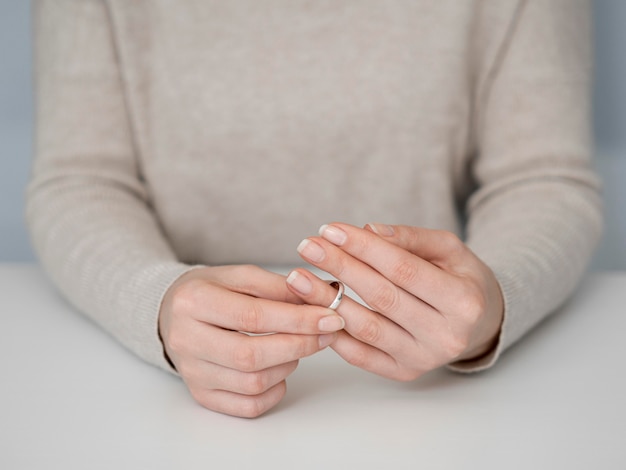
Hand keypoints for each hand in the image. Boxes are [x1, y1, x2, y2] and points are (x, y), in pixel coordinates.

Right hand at [159, 265, 343, 416]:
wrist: (171, 313)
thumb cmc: (211, 291)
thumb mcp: (240, 276)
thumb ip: (277, 287)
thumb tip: (319, 300)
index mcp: (193, 302)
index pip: (253, 316)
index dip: (297, 320)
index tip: (330, 317)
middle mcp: (186, 340)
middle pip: (251, 355)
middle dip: (298, 345)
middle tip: (326, 333)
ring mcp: (192, 372)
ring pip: (252, 383)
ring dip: (288, 365)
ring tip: (297, 345)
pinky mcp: (201, 394)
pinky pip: (247, 406)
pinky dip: (274, 391)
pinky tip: (280, 370)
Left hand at [287, 223, 503, 380]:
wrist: (480, 324)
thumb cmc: (461, 280)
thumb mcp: (450, 250)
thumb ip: (410, 238)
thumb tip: (369, 230)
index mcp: (463, 301)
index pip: (403, 269)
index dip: (364, 248)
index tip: (331, 229)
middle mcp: (445, 335)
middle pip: (381, 297)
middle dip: (340, 268)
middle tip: (308, 246)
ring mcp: (423, 359)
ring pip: (366, 328)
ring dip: (327, 301)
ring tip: (298, 277)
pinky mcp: (404, 372)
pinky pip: (361, 355)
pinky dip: (334, 332)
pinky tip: (312, 309)